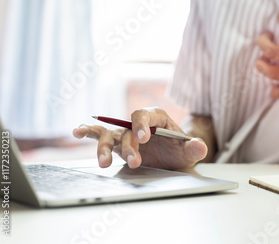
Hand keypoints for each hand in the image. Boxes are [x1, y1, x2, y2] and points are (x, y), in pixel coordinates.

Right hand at [73, 108, 207, 169]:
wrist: (173, 157)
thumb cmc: (180, 150)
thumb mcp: (189, 151)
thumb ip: (194, 148)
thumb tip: (200, 146)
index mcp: (157, 118)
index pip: (146, 115)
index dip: (142, 124)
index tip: (143, 138)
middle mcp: (139, 123)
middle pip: (127, 129)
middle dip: (129, 146)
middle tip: (135, 162)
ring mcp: (126, 133)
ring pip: (110, 134)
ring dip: (104, 147)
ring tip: (103, 162)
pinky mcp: (117, 144)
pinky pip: (100, 136)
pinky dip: (88, 133)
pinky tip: (77, 132)